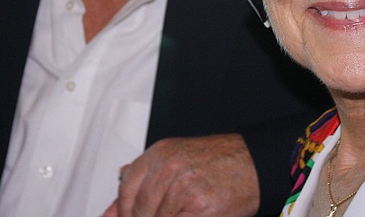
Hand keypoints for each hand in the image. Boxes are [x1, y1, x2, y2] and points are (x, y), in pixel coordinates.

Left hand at [102, 134, 259, 216]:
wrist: (254, 164)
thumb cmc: (217, 163)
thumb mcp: (174, 161)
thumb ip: (141, 182)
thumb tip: (110, 211)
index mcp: (158, 154)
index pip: (125, 191)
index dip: (125, 212)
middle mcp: (168, 168)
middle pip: (139, 211)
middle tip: (168, 213)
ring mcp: (182, 187)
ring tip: (184, 211)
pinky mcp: (199, 207)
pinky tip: (193, 214)